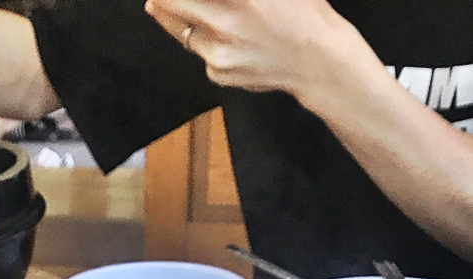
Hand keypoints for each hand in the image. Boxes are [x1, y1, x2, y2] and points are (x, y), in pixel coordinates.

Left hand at [143, 0, 359, 103]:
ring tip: (160, 5)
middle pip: (171, 5)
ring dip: (172, 15)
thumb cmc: (302, 12)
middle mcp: (224, 24)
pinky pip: (199, 51)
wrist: (318, 61)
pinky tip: (216, 31)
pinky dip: (201, 38)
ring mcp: (217, 53)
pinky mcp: (217, 73)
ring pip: (180, 29)